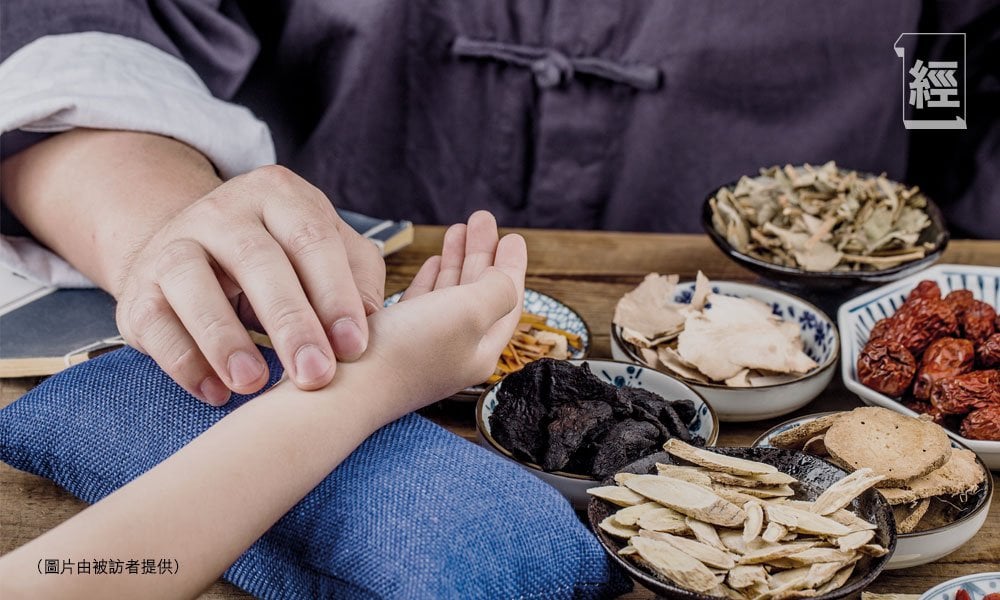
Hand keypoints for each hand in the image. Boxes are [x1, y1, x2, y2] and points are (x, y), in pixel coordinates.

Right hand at [115, 165, 384, 404]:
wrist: (193, 254)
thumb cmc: (282, 261)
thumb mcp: (326, 256)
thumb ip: (356, 280)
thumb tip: (368, 328)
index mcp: (280, 195)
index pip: (312, 239)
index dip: (336, 294)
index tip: (355, 347)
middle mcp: (223, 211)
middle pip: (258, 260)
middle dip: (291, 322)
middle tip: (316, 375)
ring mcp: (174, 245)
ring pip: (193, 283)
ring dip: (225, 338)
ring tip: (254, 384)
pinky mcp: (139, 290)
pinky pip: (155, 323)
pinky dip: (183, 361)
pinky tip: (215, 392)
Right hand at [364, 211, 526, 416]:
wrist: (340, 388)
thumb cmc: (405, 351)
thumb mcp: (468, 312)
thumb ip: (497, 291)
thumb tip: (506, 279)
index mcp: (481, 350)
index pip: (506, 300)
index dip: (511, 265)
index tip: (514, 235)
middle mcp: (455, 352)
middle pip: (479, 294)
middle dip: (483, 253)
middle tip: (481, 219)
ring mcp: (423, 349)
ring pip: (450, 295)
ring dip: (457, 260)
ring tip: (457, 229)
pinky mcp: (392, 344)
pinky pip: (422, 304)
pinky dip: (431, 279)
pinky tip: (432, 262)